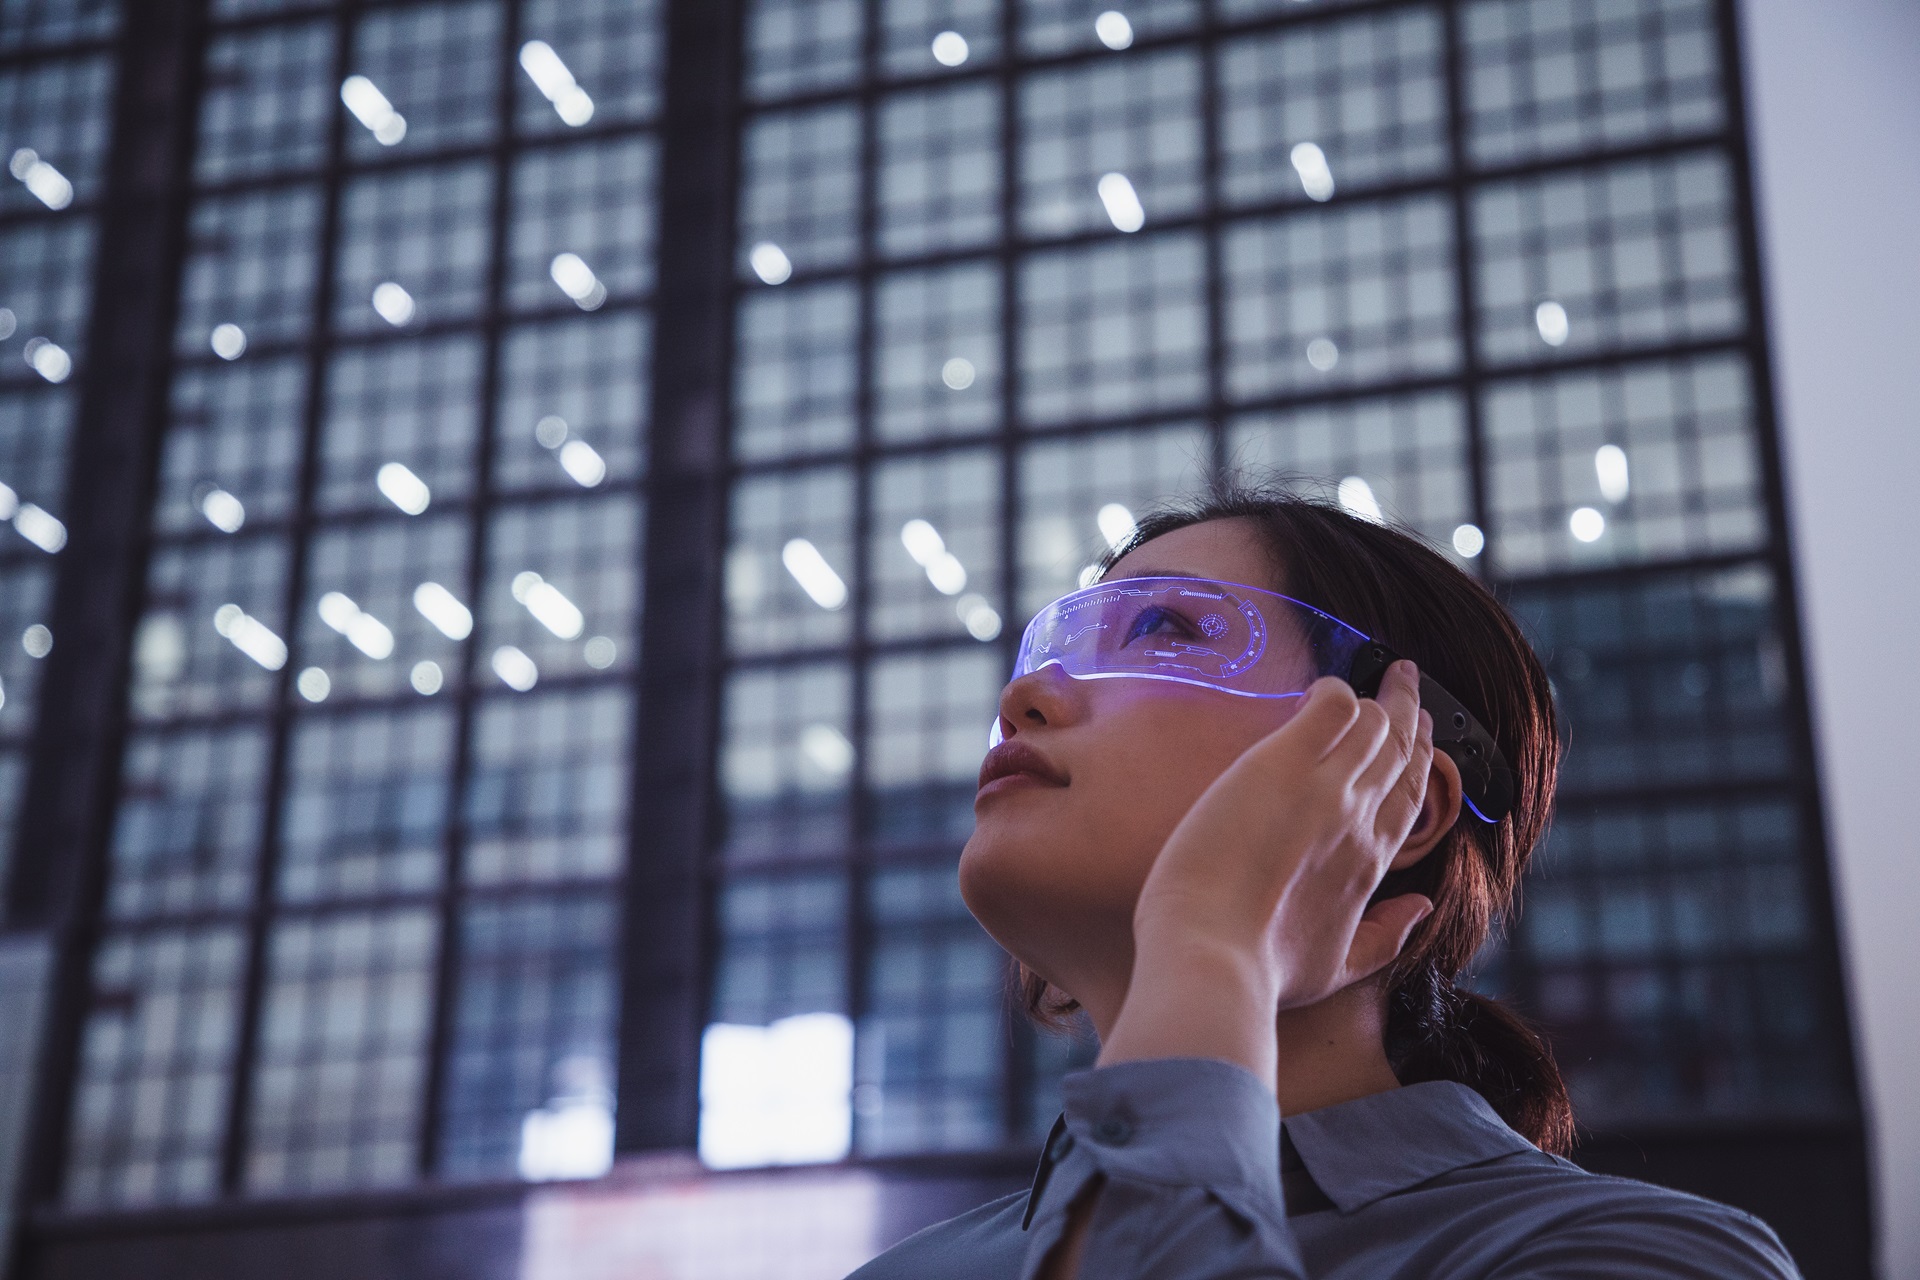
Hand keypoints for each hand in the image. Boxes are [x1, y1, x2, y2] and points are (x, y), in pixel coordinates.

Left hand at [1099, 661, 1436, 1082]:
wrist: (1210, 955)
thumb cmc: (1261, 970)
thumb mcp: (1337, 968)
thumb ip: (1386, 937)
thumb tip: (1423, 907)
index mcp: (1370, 863)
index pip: (1410, 796)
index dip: (1421, 760)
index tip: (1422, 734)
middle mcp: (1360, 819)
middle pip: (1399, 751)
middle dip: (1409, 715)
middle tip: (1407, 684)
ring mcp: (1326, 787)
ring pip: (1373, 724)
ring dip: (1378, 698)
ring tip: (1379, 675)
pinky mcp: (1283, 763)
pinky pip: (1330, 706)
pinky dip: (1334, 692)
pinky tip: (1324, 689)